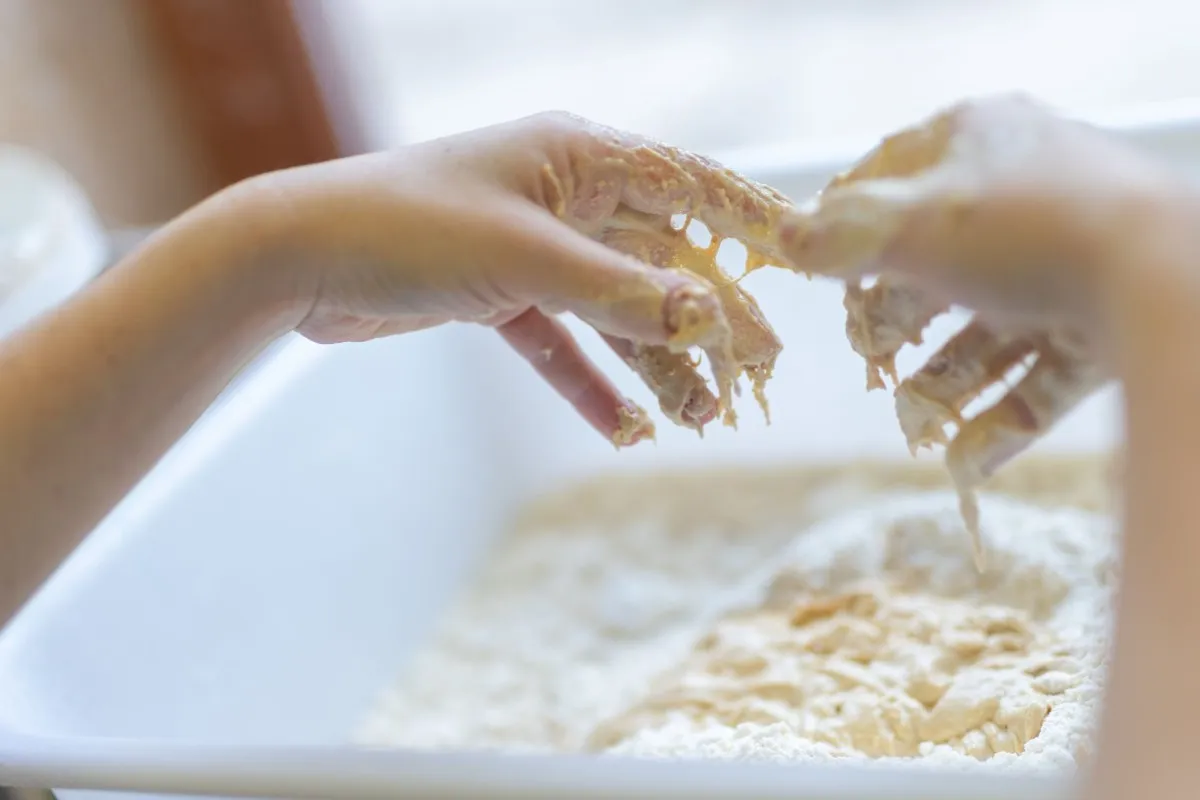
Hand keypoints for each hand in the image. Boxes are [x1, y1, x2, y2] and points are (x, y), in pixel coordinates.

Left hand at [250, 111, 790, 441]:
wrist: (298, 258)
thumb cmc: (410, 228)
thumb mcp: (526, 258)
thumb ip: (617, 290)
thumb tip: (705, 316)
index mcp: (575, 156)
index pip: (684, 182)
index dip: (745, 220)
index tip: (799, 257)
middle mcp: (559, 194)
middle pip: (655, 258)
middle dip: (704, 317)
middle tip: (756, 371)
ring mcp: (528, 245)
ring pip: (611, 307)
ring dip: (652, 360)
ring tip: (701, 415)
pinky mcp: (495, 292)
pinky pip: (558, 339)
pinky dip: (587, 379)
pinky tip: (623, 425)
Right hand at [772, 93, 1185, 489]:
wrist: (1164, 283)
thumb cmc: (1024, 231)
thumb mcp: (908, 225)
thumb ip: (838, 235)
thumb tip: (784, 236)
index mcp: (981, 139)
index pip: (891, 170)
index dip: (846, 221)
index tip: (819, 270)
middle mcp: (1027, 195)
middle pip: (937, 264)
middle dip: (897, 323)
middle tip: (870, 356)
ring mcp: (1071, 262)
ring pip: (988, 331)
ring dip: (943, 385)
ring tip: (914, 425)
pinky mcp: (1105, 324)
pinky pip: (1037, 376)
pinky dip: (997, 419)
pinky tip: (962, 461)